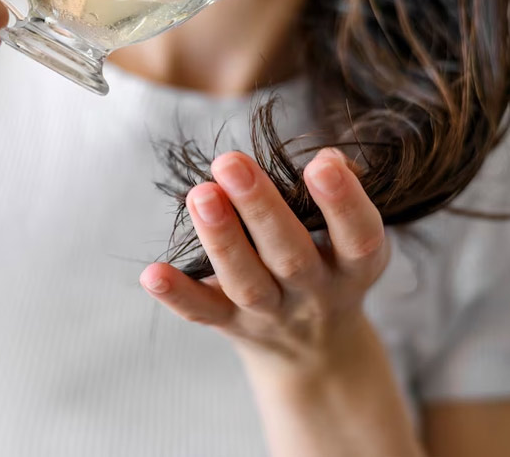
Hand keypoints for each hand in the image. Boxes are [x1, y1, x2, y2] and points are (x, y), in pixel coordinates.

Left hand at [139, 147, 390, 375]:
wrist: (314, 350)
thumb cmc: (333, 268)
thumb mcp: (354, 239)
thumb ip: (345, 194)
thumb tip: (330, 158)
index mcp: (353, 269)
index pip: (358, 238)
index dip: (343, 203)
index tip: (321, 164)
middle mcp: (314, 294)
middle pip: (289, 257)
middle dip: (260, 208)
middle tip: (231, 163)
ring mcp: (270, 314)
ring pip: (246, 283)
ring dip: (221, 239)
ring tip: (200, 194)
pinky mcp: (231, 324)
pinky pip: (202, 313)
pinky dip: (177, 295)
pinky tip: (152, 274)